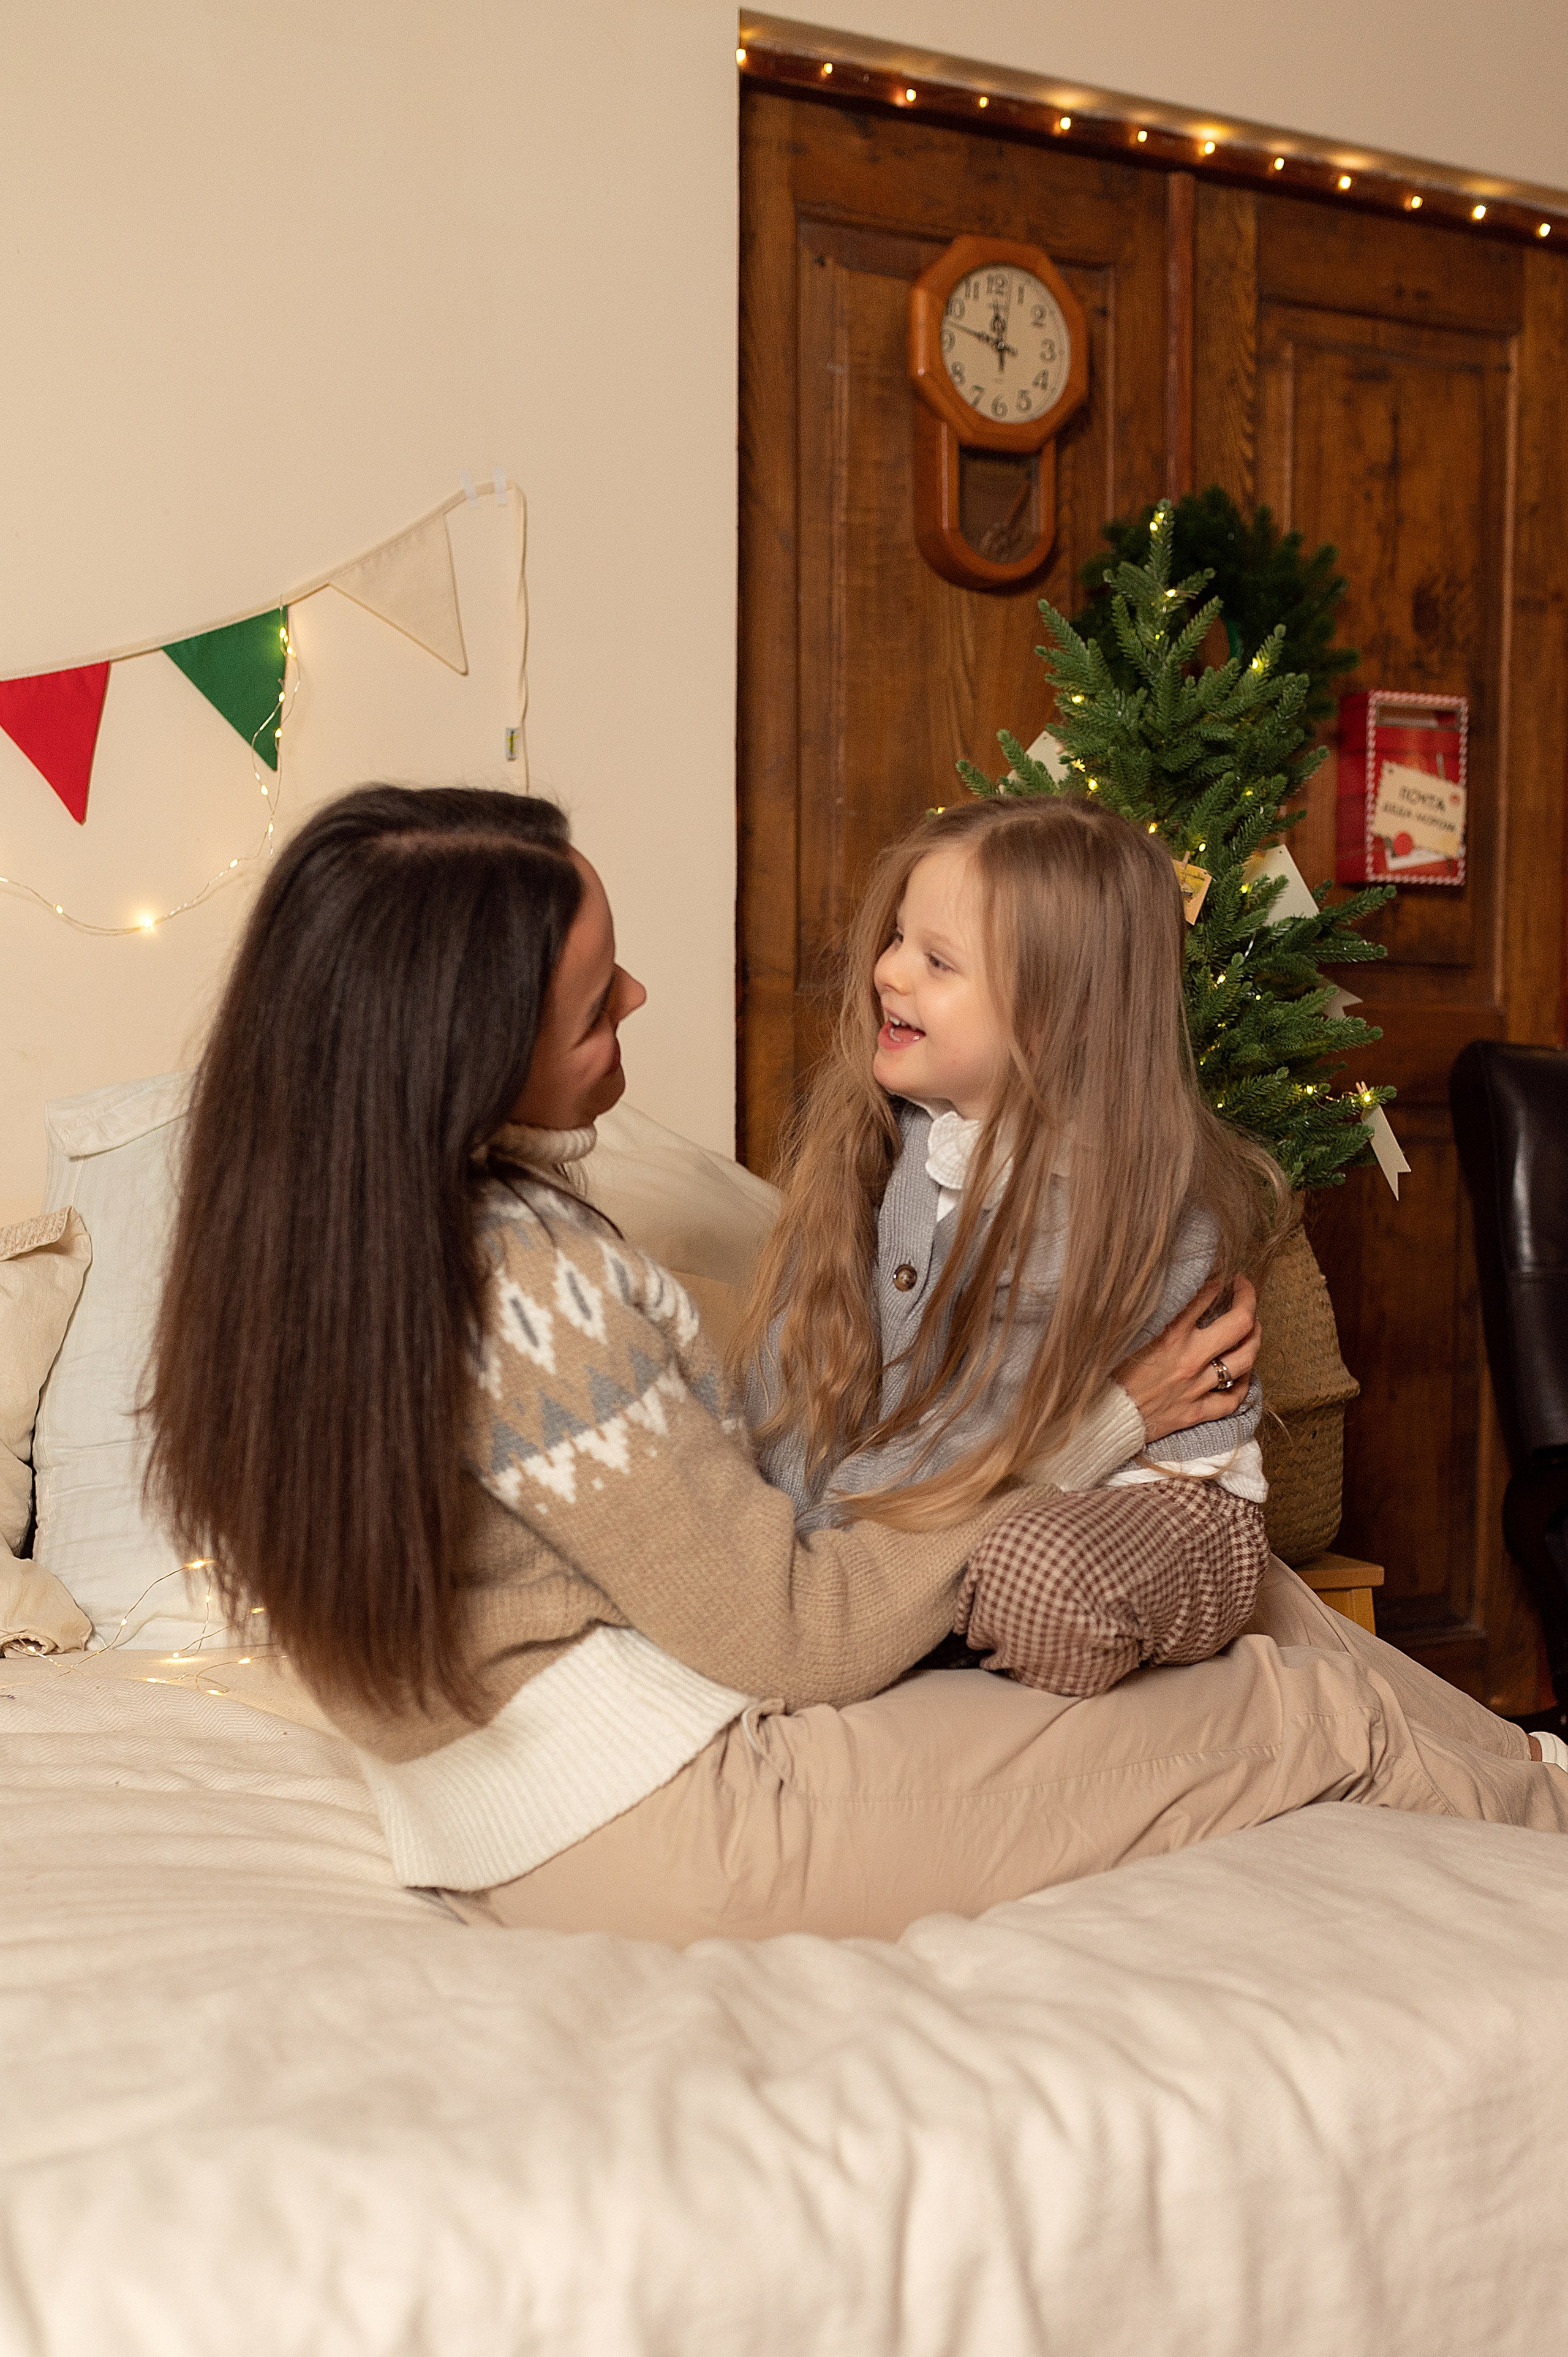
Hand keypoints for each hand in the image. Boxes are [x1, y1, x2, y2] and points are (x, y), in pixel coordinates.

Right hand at [1113, 1277, 1260, 1445]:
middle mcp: (1189, 1359)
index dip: (1219, 1280)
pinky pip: (1231, 1399)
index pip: (1207, 1296)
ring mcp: (1196, 1387)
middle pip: (1239, 1325)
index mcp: (1169, 1335)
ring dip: (1255, 1339)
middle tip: (1244, 1289)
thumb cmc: (1103, 1372)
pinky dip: (1243, 1385)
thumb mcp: (1121, 1331)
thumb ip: (1145, 1309)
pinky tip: (1243, 1373)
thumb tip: (1162, 1285)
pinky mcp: (1195, 1412)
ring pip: (1244, 1360)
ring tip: (1254, 1327)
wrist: (1098, 1418)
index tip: (1221, 1275)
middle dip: (1248, 1300)